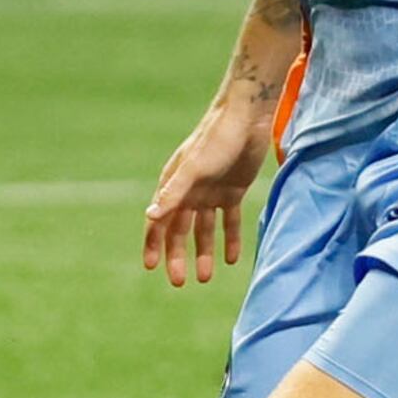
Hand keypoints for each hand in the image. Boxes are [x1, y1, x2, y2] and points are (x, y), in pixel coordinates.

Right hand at [143, 94, 273, 287]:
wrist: (247, 116)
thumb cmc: (217, 139)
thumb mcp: (194, 169)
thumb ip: (174, 193)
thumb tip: (150, 216)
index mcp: (174, 184)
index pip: (159, 220)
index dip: (153, 243)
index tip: (151, 267)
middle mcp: (190, 191)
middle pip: (180, 230)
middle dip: (177, 255)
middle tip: (179, 281)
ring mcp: (211, 191)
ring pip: (203, 229)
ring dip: (203, 252)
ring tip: (204, 278)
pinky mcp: (233, 190)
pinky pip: (228, 221)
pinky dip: (229, 239)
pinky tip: (231, 259)